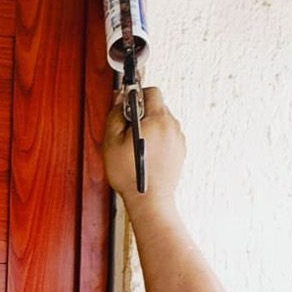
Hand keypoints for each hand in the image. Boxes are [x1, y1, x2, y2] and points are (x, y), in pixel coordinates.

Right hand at [102, 85, 185, 206]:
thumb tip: (120, 100)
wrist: (149, 199)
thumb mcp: (112, 141)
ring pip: (162, 121)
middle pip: (157, 106)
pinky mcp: (180, 151)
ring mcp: (178, 139)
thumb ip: (116, 114)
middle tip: (128, 131)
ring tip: (137, 146)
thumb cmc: (131, 175)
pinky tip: (146, 154)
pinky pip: (167, 136)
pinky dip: (157, 140)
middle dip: (142, 113)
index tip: (127, 108)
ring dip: (149, 127)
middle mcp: (172, 126)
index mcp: (158, 119)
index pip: (151, 91)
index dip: (136, 96)